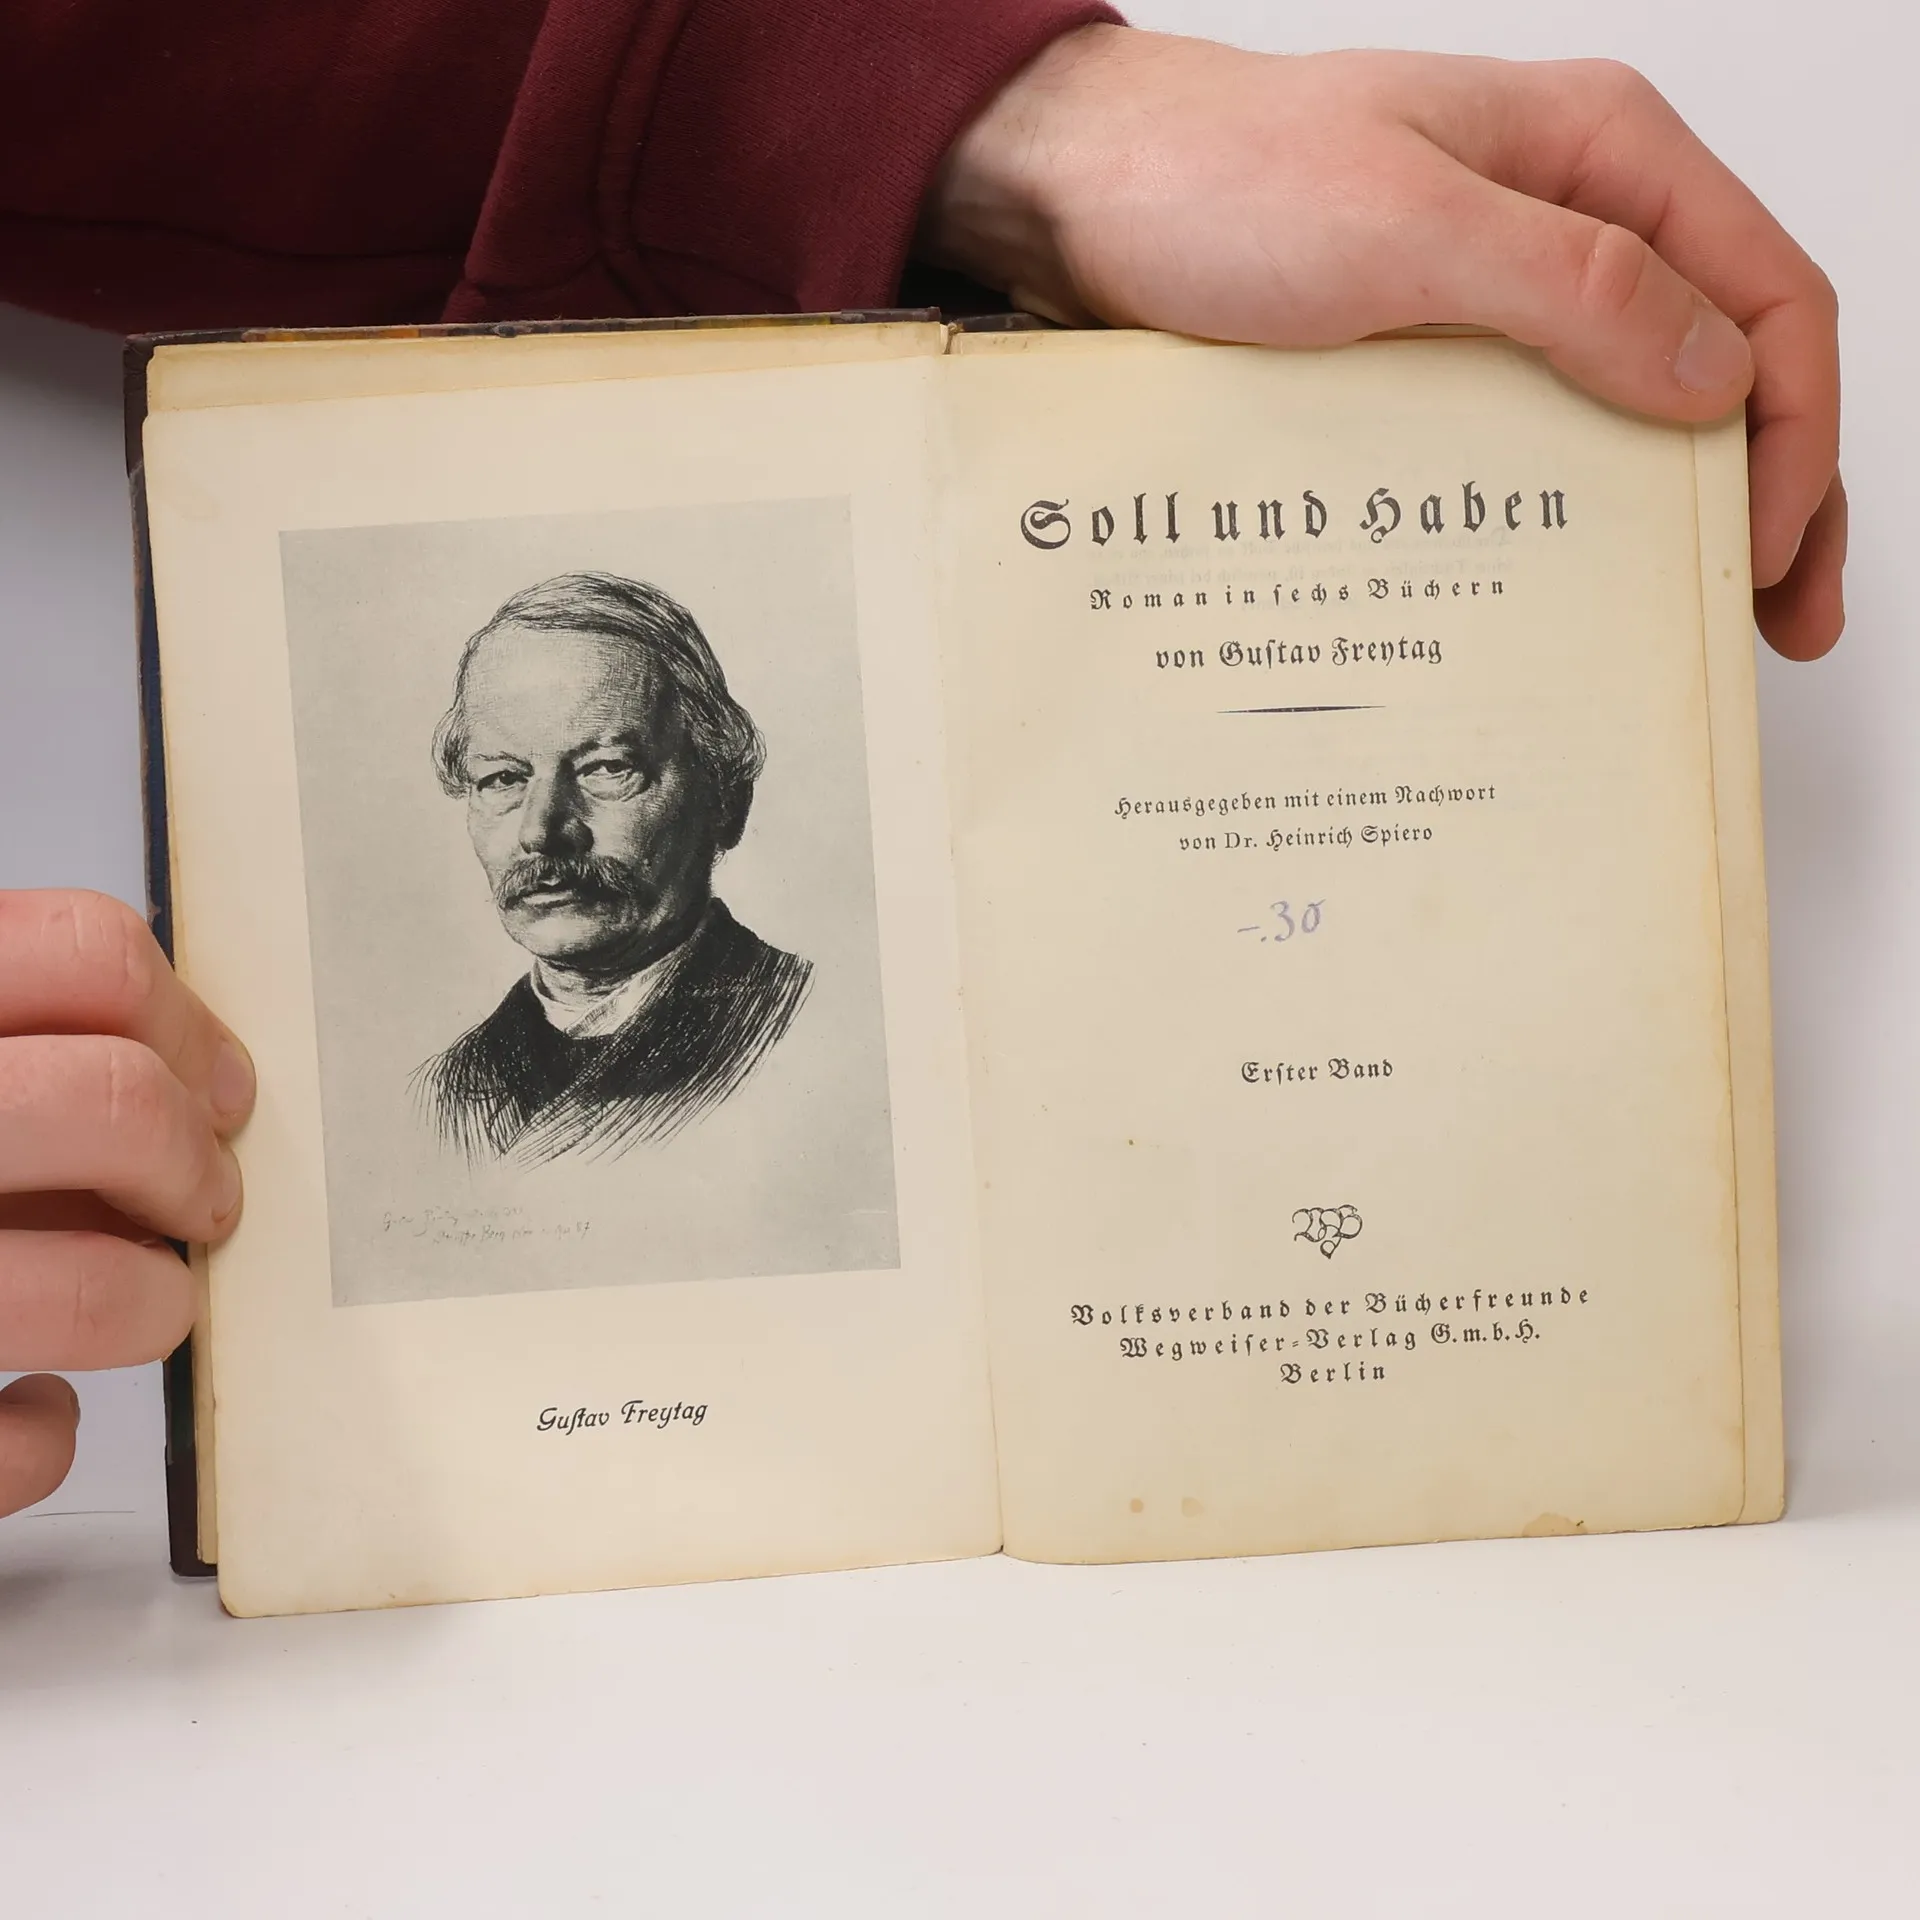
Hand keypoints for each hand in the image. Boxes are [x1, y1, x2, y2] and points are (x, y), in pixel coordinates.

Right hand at [0, 891, 252, 1516]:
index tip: (211, 1086)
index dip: (182, 1023)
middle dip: (191, 1165)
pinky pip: (5, 1445)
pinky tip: (21, 1404)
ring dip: (151, 1304)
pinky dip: (37, 1434)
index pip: (82, 955)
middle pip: (116, 1106)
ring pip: (97, 1291)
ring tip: (140, 1302)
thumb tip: (178, 1079)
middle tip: (197, 1201)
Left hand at [920, 30, 1843, 660]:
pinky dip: (1568, 503)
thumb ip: (1572, 290)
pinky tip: (1563, 577)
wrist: (1079, 197)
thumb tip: (1719, 377)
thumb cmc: (1215, 183)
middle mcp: (1568, 217)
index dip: (1799, 436)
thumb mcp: (1404, 229)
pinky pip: (1532, 428)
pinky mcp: (1426, 347)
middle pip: (1721, 362)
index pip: (1768, 297)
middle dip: (1762, 493)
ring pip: (1630, 406)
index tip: (1775, 556)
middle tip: (1768, 623)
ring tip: (1683, 620)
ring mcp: (1497, 286)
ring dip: (1671, 510)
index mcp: (1601, 156)